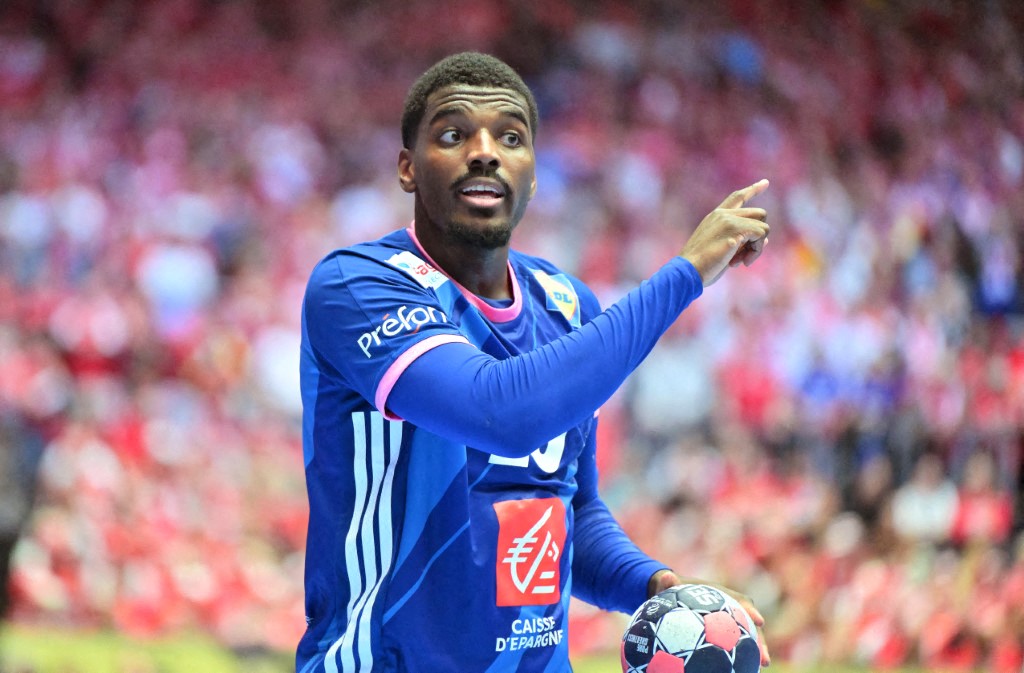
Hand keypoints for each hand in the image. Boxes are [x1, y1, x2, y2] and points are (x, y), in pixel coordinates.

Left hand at [648, 569, 770, 667]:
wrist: (677, 595)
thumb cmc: (676, 590)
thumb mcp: (670, 585)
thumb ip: (668, 582)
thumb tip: (665, 577)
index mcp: (723, 596)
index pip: (741, 601)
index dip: (751, 611)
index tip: (759, 621)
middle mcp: (732, 609)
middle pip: (750, 625)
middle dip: (760, 640)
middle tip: (764, 658)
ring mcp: (730, 623)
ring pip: (747, 638)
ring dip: (756, 652)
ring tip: (761, 667)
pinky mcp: (726, 634)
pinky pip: (735, 646)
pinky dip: (740, 657)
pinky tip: (742, 670)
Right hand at [678, 179, 770, 286]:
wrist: (687, 271)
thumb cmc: (701, 267)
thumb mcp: (722, 251)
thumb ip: (741, 242)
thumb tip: (765, 240)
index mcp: (716, 217)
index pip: (737, 197)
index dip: (753, 189)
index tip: (765, 183)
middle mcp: (723, 214)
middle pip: (759, 214)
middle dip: (758, 236)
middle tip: (744, 256)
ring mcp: (729, 220)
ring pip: (763, 225)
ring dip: (757, 247)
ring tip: (741, 261)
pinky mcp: (735, 229)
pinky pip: (761, 234)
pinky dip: (756, 251)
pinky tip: (742, 262)